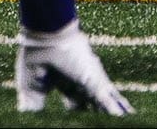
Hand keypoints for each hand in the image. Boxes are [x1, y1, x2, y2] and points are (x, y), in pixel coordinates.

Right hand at [17, 22, 132, 114]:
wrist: (47, 37)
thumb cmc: (35, 56)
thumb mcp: (31, 86)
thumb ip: (33, 102)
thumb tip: (29, 116)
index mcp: (66, 81)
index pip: (75, 104)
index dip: (79, 115)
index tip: (81, 122)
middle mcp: (81, 82)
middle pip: (93, 104)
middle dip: (98, 114)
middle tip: (108, 122)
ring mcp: (91, 81)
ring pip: (106, 102)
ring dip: (113, 113)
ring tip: (126, 120)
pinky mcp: (96, 81)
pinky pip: (108, 101)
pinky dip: (115, 110)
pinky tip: (125, 118)